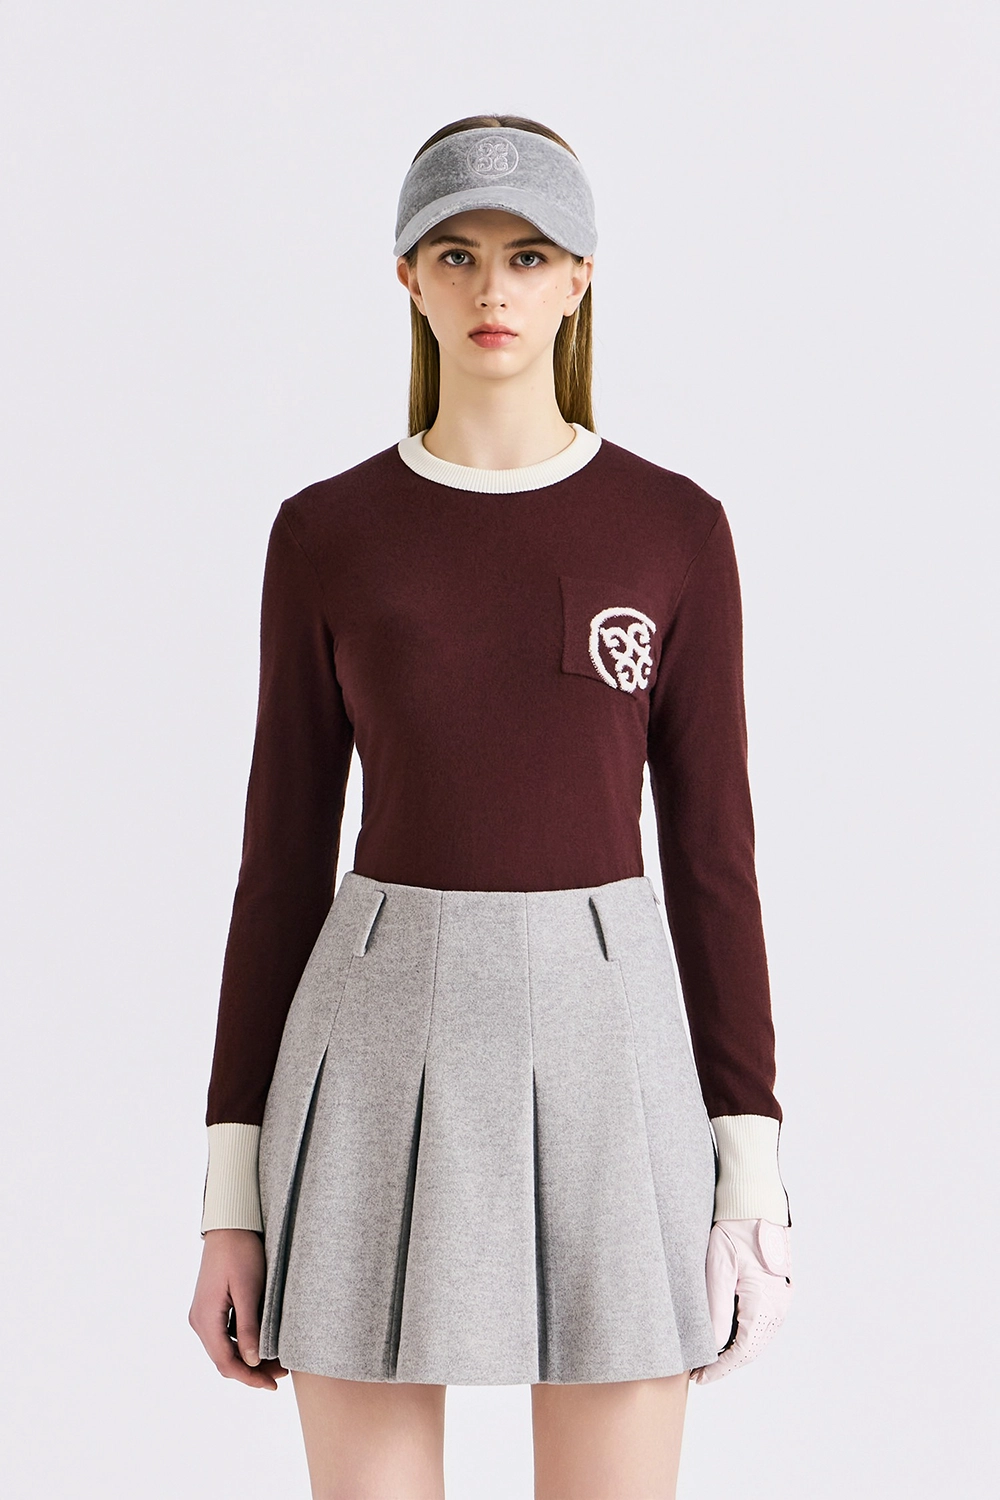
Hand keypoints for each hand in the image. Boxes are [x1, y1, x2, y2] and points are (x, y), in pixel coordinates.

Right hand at [188, 1228, 289, 1389]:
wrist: (229, 1224)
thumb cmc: (240, 1252)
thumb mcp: (249, 1290)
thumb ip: (248, 1327)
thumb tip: (251, 1361)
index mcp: (205, 1319)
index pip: (226, 1362)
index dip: (250, 1378)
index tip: (273, 1385)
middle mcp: (199, 1321)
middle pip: (224, 1360)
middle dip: (252, 1370)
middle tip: (282, 1373)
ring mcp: (203, 1314)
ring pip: (225, 1349)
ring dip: (248, 1358)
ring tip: (278, 1359)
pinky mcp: (210, 1307)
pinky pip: (225, 1335)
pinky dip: (244, 1343)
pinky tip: (264, 1341)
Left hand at [690, 1218, 792, 1384]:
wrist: (754, 1201)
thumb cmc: (734, 1228)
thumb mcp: (718, 1267)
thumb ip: (716, 1309)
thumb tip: (711, 1346)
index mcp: (765, 1301)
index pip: (743, 1350)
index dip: (720, 1368)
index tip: (700, 1377)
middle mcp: (778, 1304)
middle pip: (753, 1348)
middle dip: (727, 1363)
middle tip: (700, 1372)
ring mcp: (781, 1297)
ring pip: (758, 1337)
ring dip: (736, 1351)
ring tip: (710, 1358)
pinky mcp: (777, 1289)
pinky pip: (762, 1322)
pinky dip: (744, 1335)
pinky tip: (726, 1336)